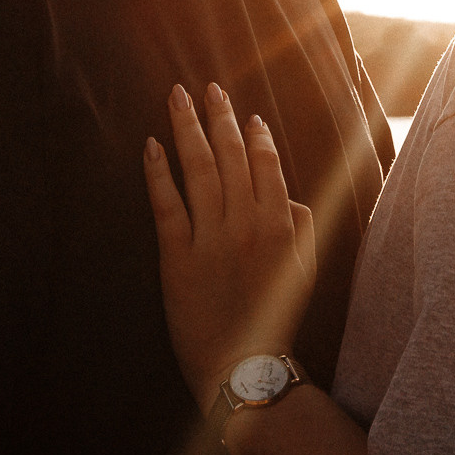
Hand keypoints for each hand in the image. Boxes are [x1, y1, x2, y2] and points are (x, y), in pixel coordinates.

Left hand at [142, 83, 316, 414]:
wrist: (244, 367)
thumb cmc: (275, 319)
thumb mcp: (304, 271)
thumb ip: (300, 226)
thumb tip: (285, 194)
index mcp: (280, 226)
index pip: (267, 165)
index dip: (256, 136)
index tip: (247, 114)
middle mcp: (247, 225)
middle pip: (231, 157)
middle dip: (219, 117)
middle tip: (208, 87)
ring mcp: (211, 239)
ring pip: (199, 170)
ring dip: (187, 128)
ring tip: (177, 97)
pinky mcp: (177, 258)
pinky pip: (166, 205)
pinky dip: (157, 172)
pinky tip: (151, 144)